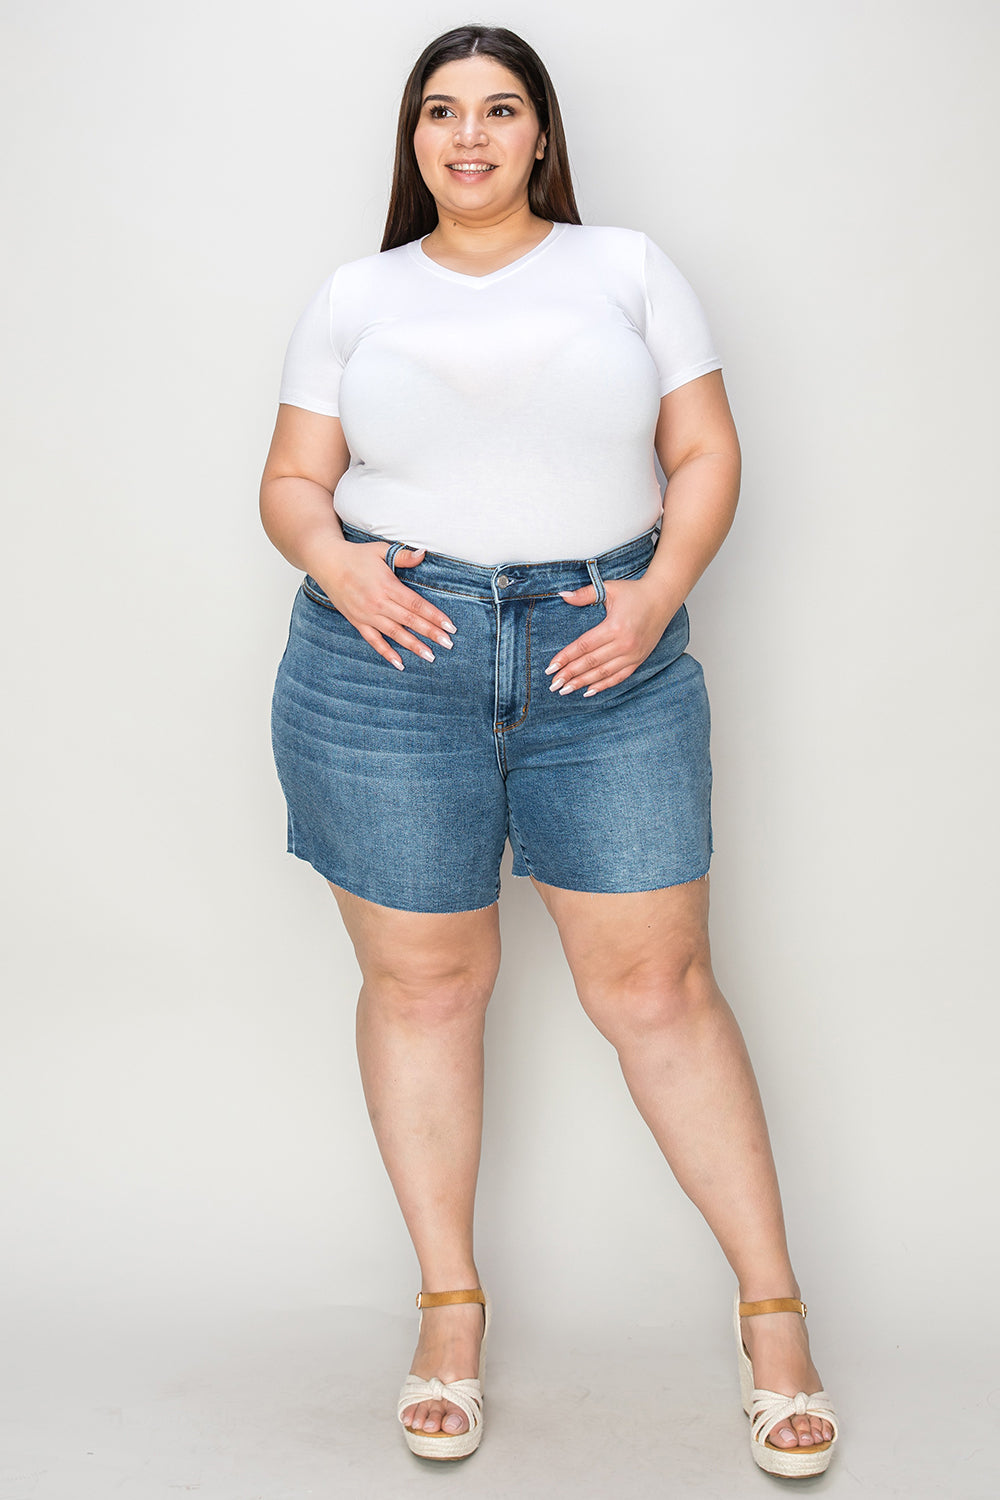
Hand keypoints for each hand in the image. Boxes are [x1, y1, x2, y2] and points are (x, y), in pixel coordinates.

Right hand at [312, 542, 455, 669]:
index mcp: (387, 586)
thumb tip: (424, 553)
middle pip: (409, 621)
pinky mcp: (357, 622)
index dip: (434, 615)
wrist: (327, 563)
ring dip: (413, 646)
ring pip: (394, 634)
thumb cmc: (356, 556)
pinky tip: (399, 663)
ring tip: (430, 656)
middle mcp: (378, 603)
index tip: (449, 625)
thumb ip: (404, 556)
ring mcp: (367, 615)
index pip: (416, 604)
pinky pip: (374, 641)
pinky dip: (386, 653)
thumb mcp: (381, 550)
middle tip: (448, 644)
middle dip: (430, 633)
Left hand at [545, 578, 675, 696]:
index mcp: (614, 626)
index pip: (583, 646)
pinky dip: (604, 685)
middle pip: (590, 663)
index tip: (550, 667)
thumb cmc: (635, 592)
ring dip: (582, 683)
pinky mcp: (639, 659)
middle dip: (570, 675)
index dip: (565, 658)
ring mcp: (633, 654)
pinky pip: (619, 677)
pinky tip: (588, 691)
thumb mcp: (609, 588)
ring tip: (565, 690)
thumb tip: (562, 596)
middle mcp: (624, 644)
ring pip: (603, 673)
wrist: (663, 597)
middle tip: (553, 684)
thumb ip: (584, 594)